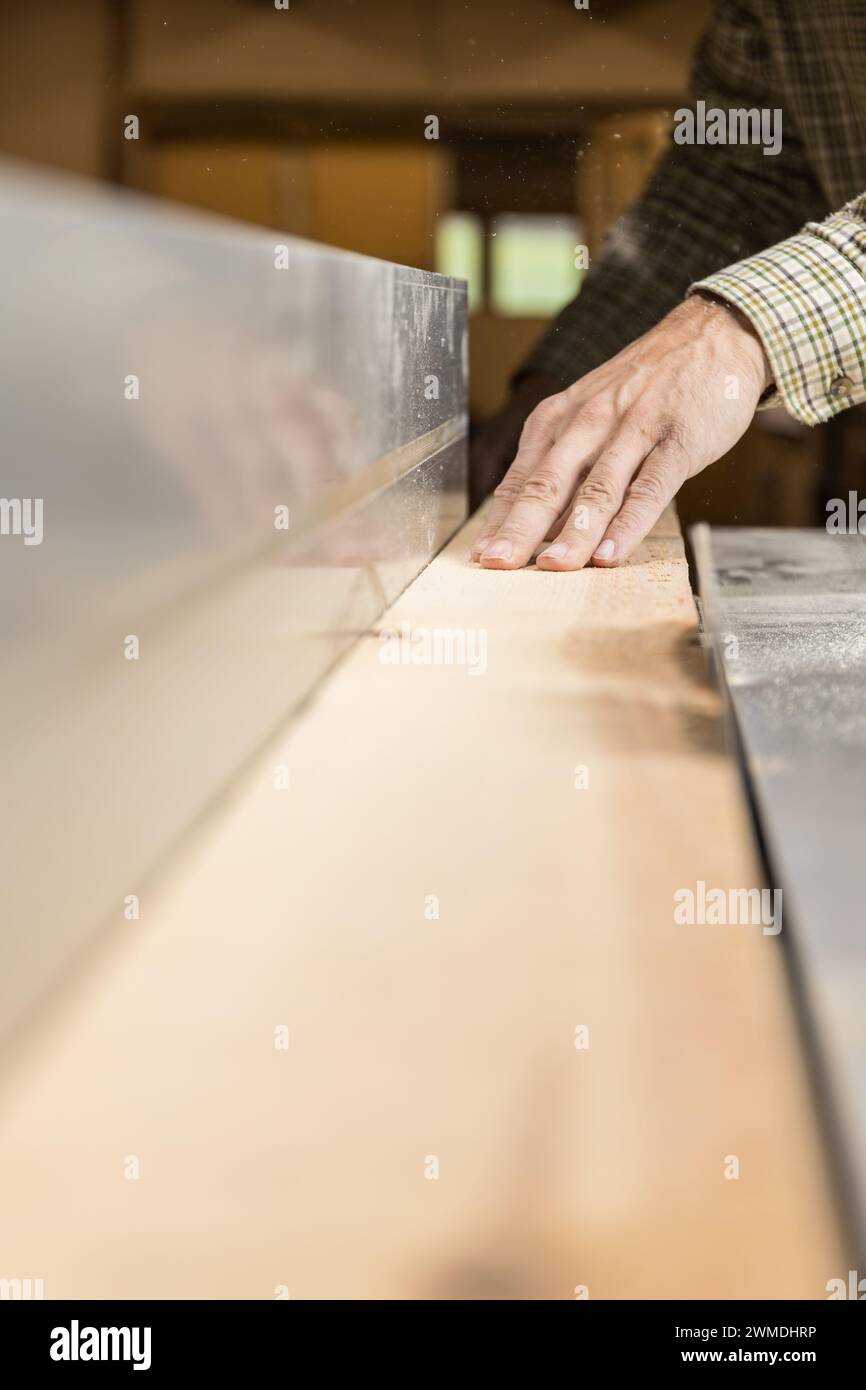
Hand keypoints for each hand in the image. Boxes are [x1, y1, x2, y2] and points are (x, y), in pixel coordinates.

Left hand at [472, 295, 771, 569]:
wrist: (712, 335)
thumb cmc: (645, 387)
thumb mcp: (590, 414)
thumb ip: (563, 465)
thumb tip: (530, 524)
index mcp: (559, 420)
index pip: (522, 478)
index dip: (500, 520)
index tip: (480, 556)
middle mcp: (589, 422)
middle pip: (549, 483)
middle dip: (521, 527)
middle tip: (498, 564)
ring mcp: (634, 430)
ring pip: (598, 487)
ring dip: (574, 531)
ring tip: (553, 567)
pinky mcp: (678, 441)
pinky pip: (650, 486)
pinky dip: (629, 522)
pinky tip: (612, 552)